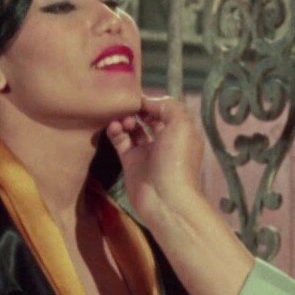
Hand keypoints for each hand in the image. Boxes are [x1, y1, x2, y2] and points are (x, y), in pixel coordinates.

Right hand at [105, 96, 203, 224]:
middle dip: (137, 109)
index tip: (137, 96)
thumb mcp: (181, 124)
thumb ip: (167, 106)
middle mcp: (165, 140)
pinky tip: (113, 127)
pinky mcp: (130, 161)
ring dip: (126, 119)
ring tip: (122, 120)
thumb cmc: (176, 158)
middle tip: (126, 106)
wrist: (165, 198)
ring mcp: (147, 151)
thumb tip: (147, 103)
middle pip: (148, 117)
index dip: (152, 101)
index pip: (165, 109)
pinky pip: (121, 140)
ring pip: (133, 128)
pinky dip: (115, 131)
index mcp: (181, 131)